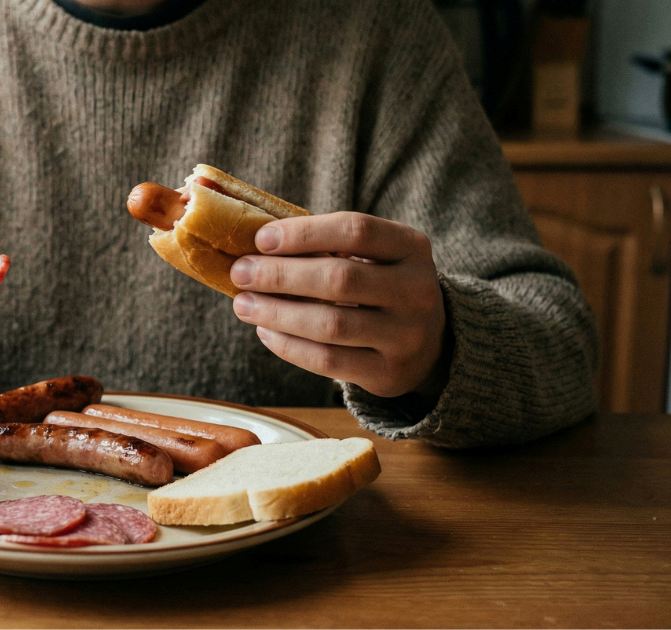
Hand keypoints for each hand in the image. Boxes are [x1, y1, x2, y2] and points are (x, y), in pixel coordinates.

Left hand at [229, 212, 448, 398]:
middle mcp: (417, 290)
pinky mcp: (388, 372)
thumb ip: (325, 244)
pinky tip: (265, 331)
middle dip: (280, 275)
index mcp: (411, 247)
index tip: (261, 239)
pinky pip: (328, 360)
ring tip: (243, 305)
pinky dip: (289, 346)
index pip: (356, 230)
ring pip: (331, 324)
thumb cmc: (380, 287)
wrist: (430, 344)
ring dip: (277, 313)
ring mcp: (406, 335)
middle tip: (241, 273)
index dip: (304, 232)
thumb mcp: (372, 257)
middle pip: (340, 278)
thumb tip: (255, 242)